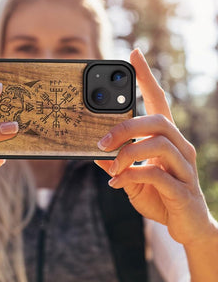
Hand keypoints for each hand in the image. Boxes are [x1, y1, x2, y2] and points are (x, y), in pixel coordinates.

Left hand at [95, 48, 214, 246]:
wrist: (187, 227)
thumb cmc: (159, 195)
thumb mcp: (131, 176)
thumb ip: (117, 163)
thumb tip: (95, 154)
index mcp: (166, 138)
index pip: (158, 100)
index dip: (146, 76)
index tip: (134, 54)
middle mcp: (180, 147)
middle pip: (157, 120)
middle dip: (125, 127)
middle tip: (101, 142)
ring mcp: (185, 167)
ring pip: (158, 144)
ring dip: (127, 153)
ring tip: (111, 165)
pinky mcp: (183, 189)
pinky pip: (157, 174)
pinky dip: (132, 175)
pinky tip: (118, 183)